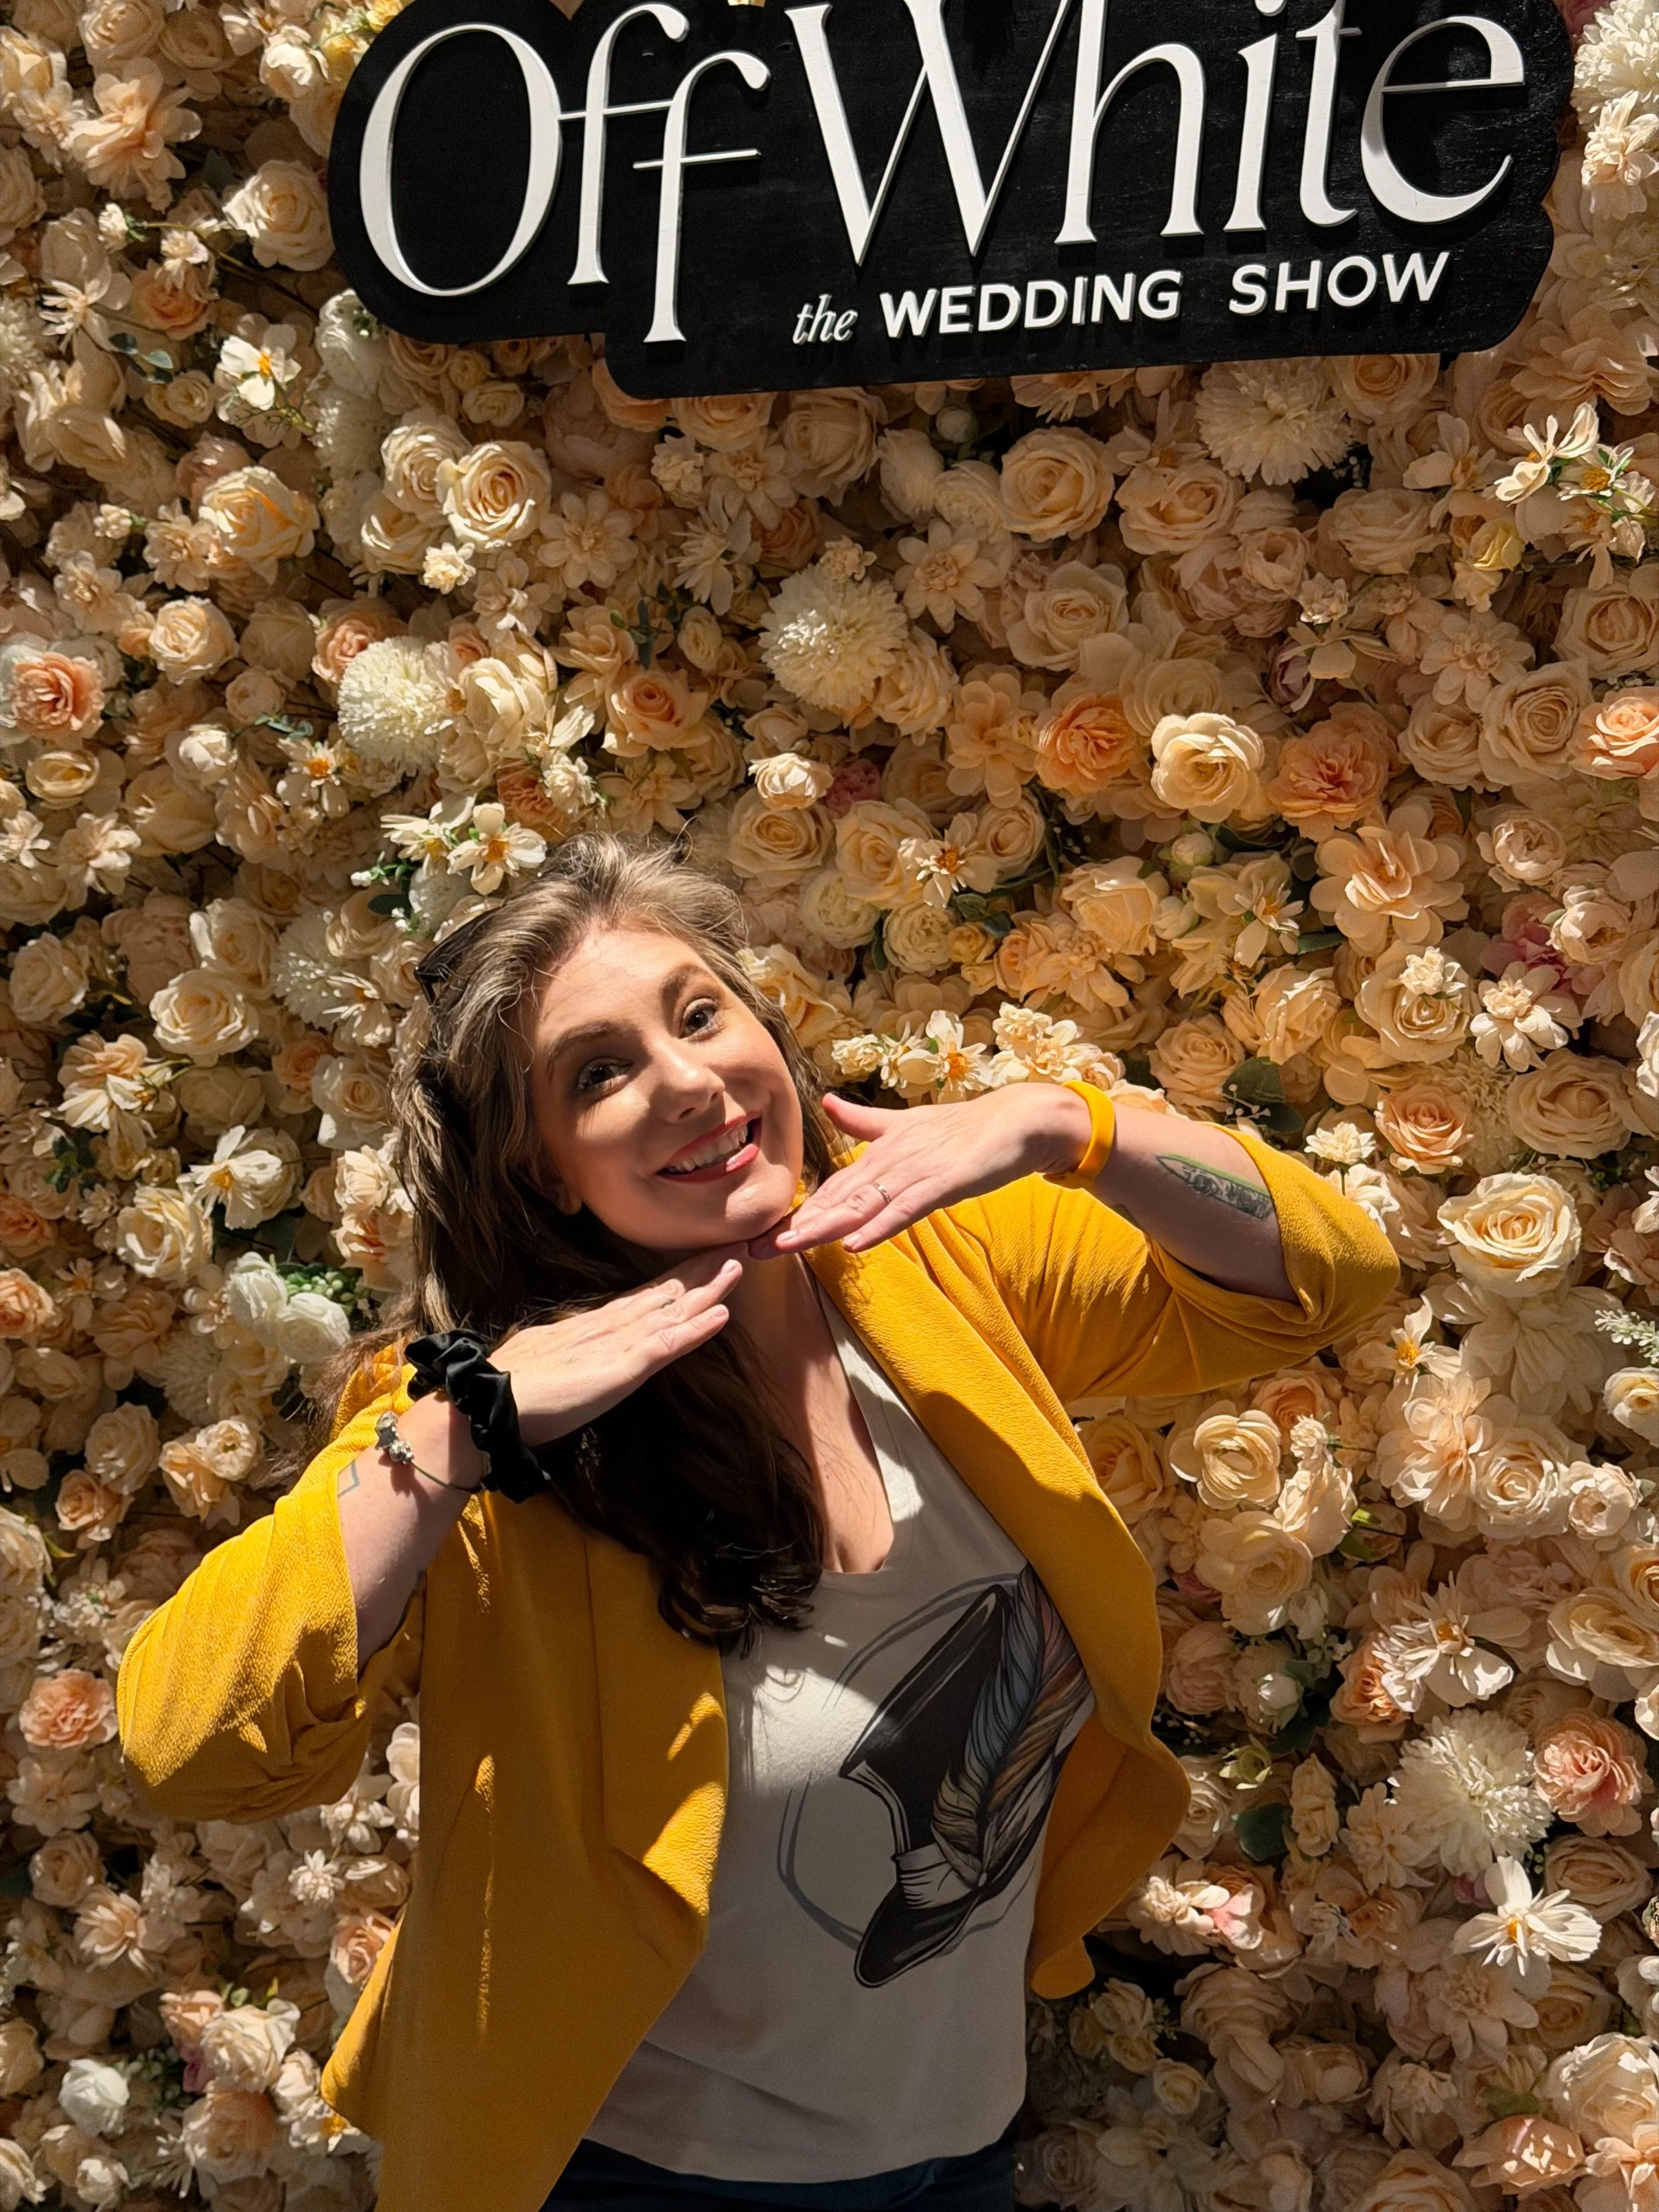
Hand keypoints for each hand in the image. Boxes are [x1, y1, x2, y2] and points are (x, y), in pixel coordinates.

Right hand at [486, 1244, 745, 1444]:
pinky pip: (667, 1345)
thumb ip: (571, 1350)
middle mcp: (611, 1326)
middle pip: (666, 1292)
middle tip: (736, 1244)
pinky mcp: (622, 1368)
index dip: (677, 1278)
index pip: (645, 1296)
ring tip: (739, 1263)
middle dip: (701, 1269)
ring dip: (710, 1288)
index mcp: (593, 1325)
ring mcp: (618, 1344)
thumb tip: (581, 1349)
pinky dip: (697, 1329)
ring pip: (674, 1309)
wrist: (487, 1402)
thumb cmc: (510, 1387)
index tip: (704, 1259)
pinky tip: (722, 1314)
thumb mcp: (548, 1358)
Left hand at [747, 1087, 1093, 1258]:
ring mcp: (914, 1171)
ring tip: (787, 1249)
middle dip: (794, 1228)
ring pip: (862, 1205)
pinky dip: (881, 1226)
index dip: (795, 1214)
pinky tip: (856, 1243)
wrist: (1016, 1119)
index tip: (759, 1236)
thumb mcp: (907, 1125)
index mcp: (878, 1153)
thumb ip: (865, 1122)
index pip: (829, 1190)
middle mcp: (888, 1160)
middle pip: (834, 1200)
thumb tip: (827, 1103)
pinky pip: (906, 1209)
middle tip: (753, 1251)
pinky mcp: (942, 1182)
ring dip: (823, 1228)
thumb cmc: (963, 1128)